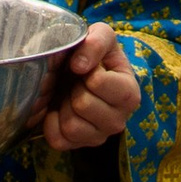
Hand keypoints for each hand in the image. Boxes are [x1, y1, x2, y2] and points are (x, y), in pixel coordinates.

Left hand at [40, 23, 141, 151]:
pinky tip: (59, 109)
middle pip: (83, 105)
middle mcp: (119, 121)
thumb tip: (79, 65)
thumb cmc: (91, 54)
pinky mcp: (78, 146)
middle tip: (77, 82)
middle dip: (73, 88)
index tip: (87, 66)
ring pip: (71, 126)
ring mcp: (99, 136)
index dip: (87, 70)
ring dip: (63, 106)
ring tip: (70, 95)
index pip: (98, 83)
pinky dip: (51, 123)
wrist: (76, 71)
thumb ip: (96, 41)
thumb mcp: (100, 36)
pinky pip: (58, 140)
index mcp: (129, 93)